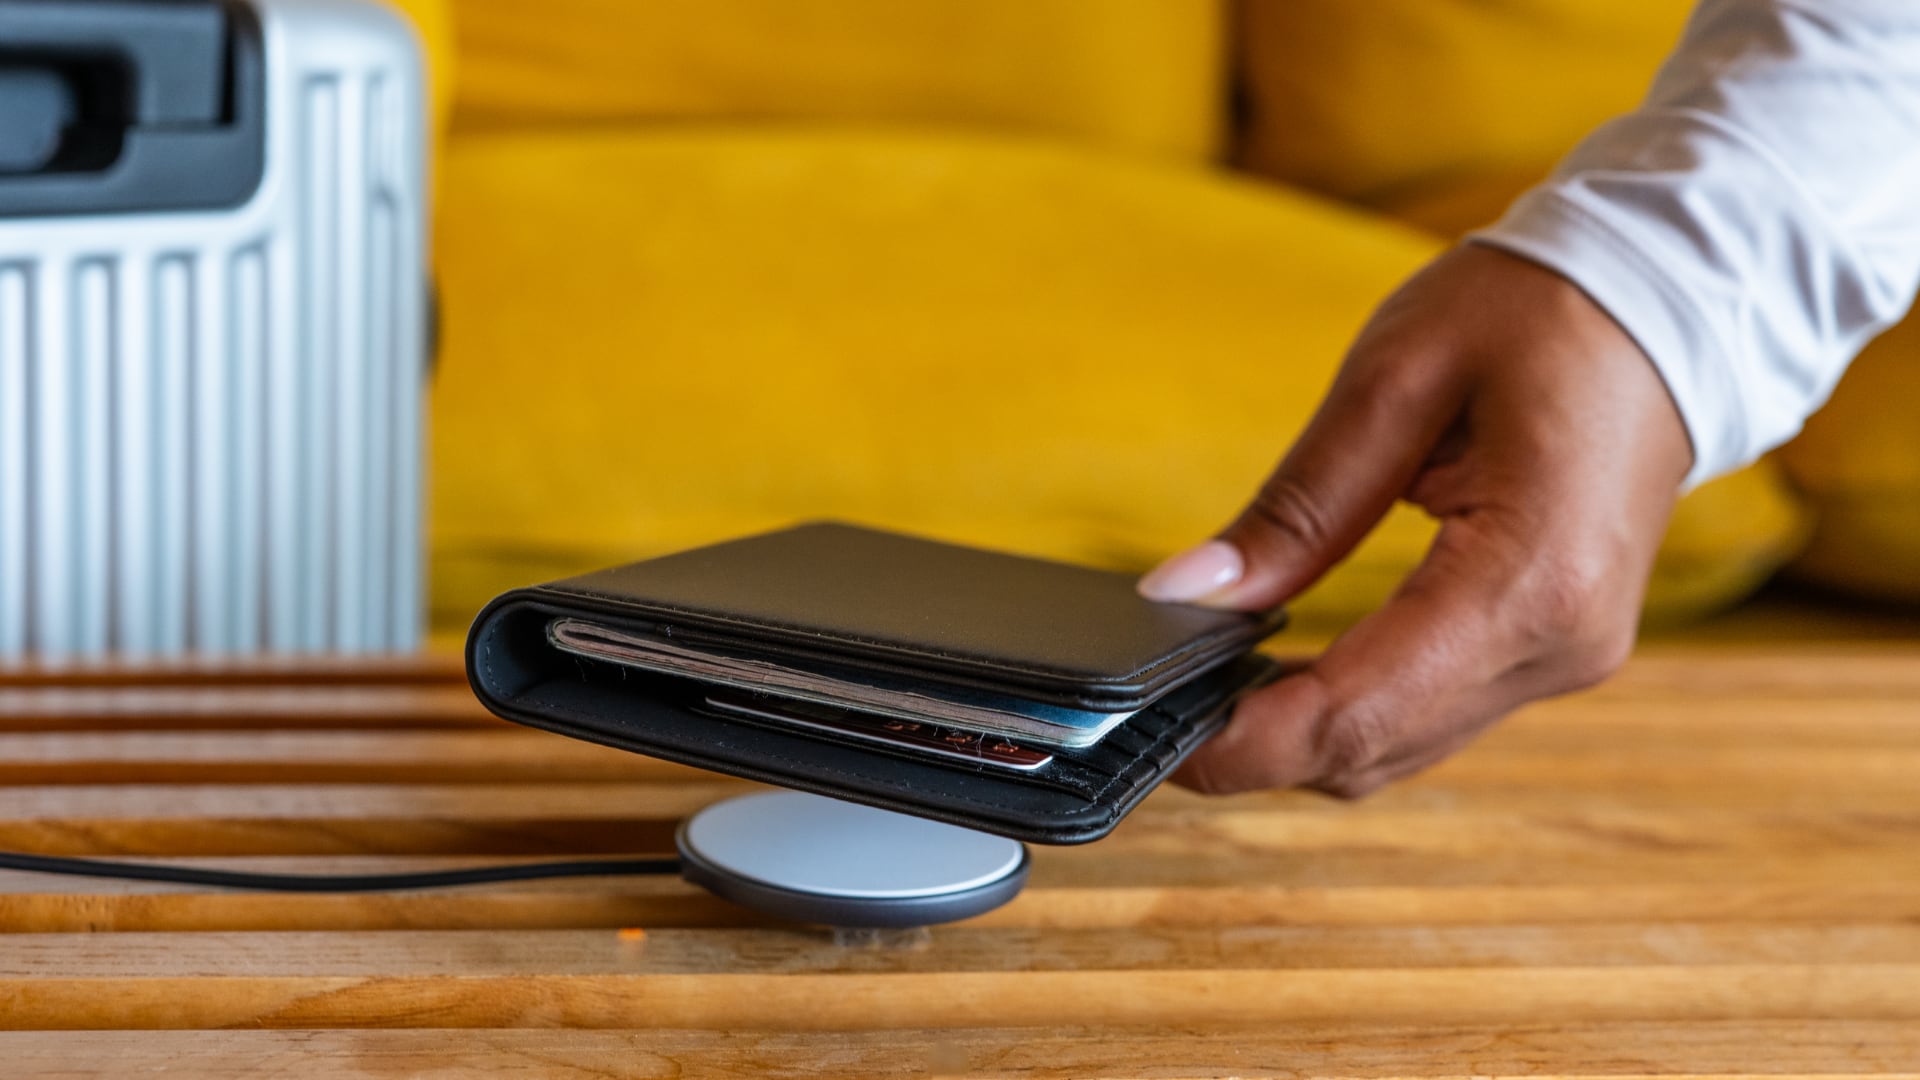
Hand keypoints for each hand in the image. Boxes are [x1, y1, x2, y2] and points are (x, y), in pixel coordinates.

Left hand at [1138, 244, 1693, 796]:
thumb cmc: (1540, 313)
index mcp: (1529, 576)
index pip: (1359, 710)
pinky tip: (1290, 673)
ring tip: (1209, 687)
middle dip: (1258, 746)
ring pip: (1400, 749)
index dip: (1245, 742)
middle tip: (1157, 708)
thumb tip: (1186, 595)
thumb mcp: (1394, 383)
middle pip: (1373, 750)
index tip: (1158, 736)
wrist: (1667, 301)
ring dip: (1302, 735)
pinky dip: (1353, 710)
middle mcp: (1560, 643)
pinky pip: (1433, 714)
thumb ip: (1293, 509)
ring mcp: (1568, 656)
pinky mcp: (1557, 648)